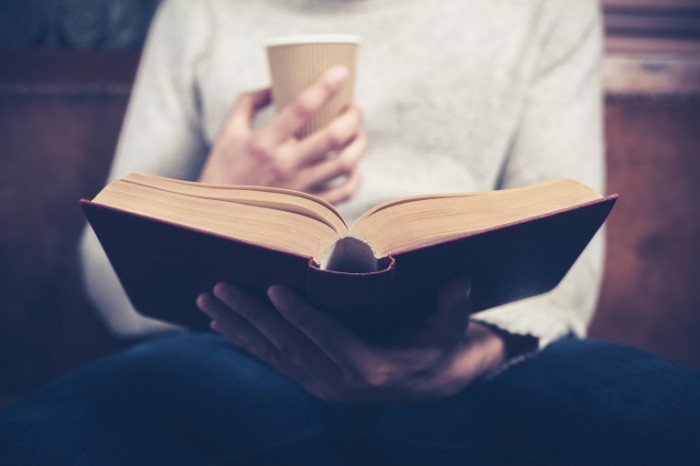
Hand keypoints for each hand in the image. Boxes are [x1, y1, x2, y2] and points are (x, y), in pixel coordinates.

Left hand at [196, 277, 507, 401]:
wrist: (432, 382)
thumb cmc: (438, 346)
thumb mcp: (450, 329)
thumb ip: (452, 307)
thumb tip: (461, 280)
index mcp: (371, 367)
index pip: (328, 337)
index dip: (300, 314)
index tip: (273, 288)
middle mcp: (339, 382)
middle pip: (289, 344)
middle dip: (251, 314)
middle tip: (218, 287)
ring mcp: (321, 384)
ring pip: (273, 353)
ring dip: (238, 326)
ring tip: (207, 301)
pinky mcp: (311, 381)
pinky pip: (273, 360)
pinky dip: (245, 341)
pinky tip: (220, 323)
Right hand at [198, 66, 366, 203]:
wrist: (220, 217)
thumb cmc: (225, 169)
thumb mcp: (229, 131)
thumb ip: (250, 102)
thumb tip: (277, 84)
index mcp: (264, 142)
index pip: (301, 107)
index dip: (325, 86)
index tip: (341, 72)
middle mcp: (284, 165)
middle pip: (334, 135)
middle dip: (353, 116)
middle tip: (354, 108)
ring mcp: (299, 188)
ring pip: (345, 163)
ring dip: (360, 143)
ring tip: (358, 134)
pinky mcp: (308, 206)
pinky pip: (345, 192)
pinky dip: (356, 177)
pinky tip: (353, 166)